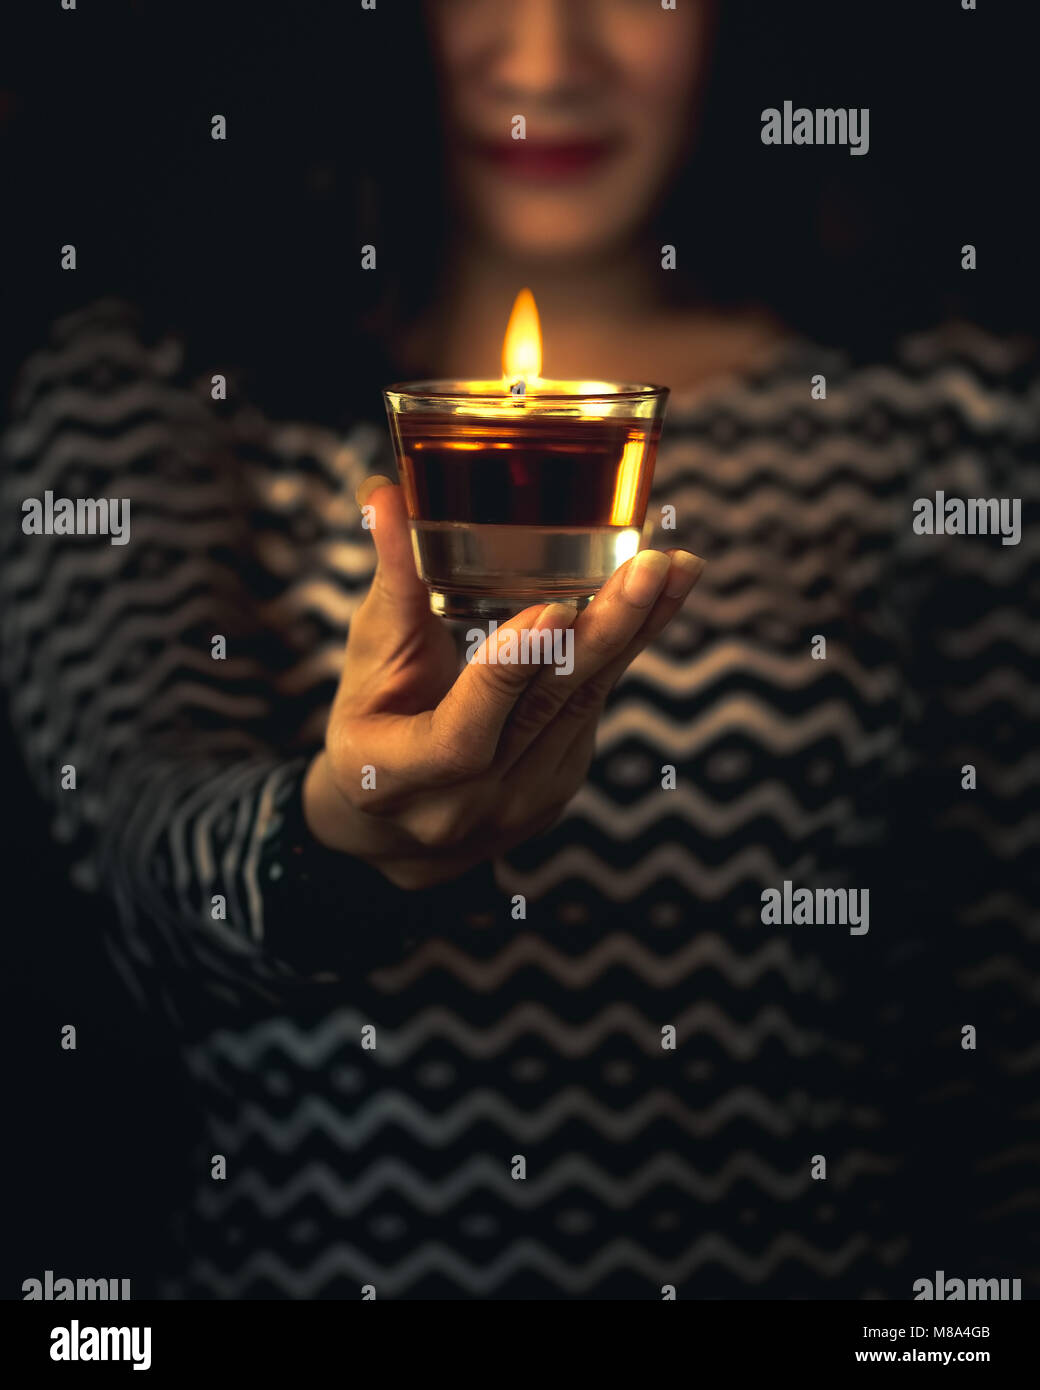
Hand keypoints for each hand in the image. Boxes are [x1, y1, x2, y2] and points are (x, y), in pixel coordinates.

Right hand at [303, 476, 704, 889]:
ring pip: (584, 709)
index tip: (556, 606)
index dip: (509, 673)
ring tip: (674, 567)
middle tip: (648, 567)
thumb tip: (383, 493)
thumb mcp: (367, 657)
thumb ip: (390, 581)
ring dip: (635, 634)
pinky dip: (628, 650)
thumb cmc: (372, 719)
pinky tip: (661, 597)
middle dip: (603, 634)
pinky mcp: (559, 784)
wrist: (394, 821)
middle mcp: (463, 803)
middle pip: (545, 715)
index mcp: (393, 776)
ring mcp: (520, 803)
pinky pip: (596, 710)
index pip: (461, 735)